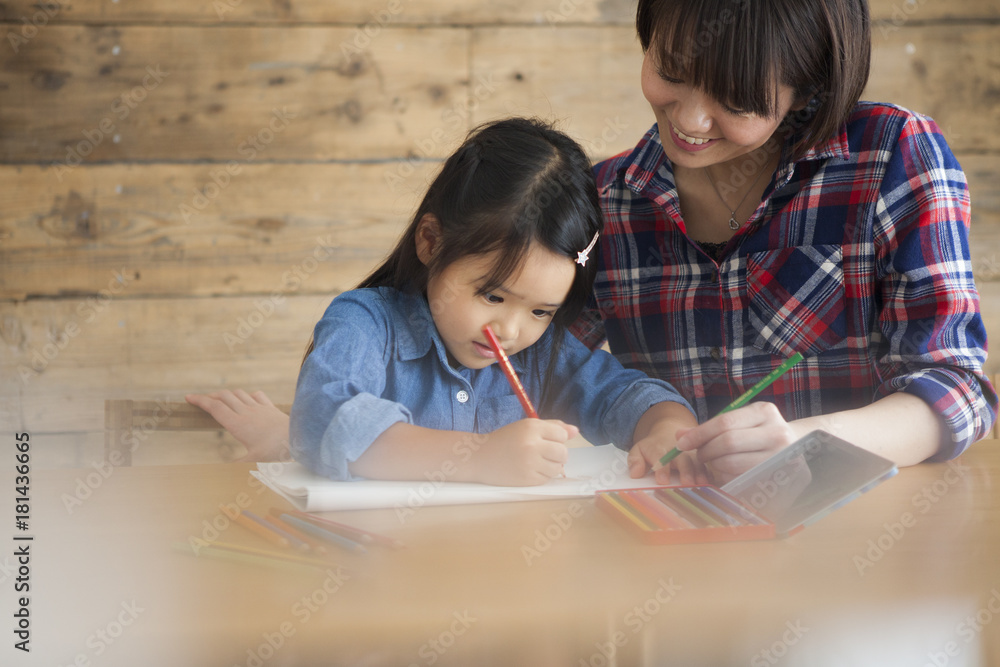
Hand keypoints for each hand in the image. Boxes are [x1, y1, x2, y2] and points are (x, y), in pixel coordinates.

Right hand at [185, 390, 289, 461]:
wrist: (298, 439)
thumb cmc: (275, 452)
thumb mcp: (253, 462)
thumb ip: (235, 467)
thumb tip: (220, 475)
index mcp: (237, 424)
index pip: (215, 407)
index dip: (200, 401)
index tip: (188, 398)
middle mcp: (247, 412)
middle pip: (224, 396)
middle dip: (210, 396)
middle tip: (202, 400)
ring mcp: (259, 407)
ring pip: (239, 393)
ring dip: (227, 394)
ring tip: (221, 400)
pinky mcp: (271, 407)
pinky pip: (257, 395)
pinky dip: (247, 394)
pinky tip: (247, 400)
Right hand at [470, 419, 575, 485]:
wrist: (480, 457)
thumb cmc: (505, 440)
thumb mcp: (526, 427)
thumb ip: (552, 427)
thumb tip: (576, 431)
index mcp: (532, 427)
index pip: (561, 434)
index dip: (556, 438)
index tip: (544, 440)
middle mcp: (532, 444)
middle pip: (563, 452)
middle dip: (557, 454)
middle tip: (543, 453)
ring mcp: (530, 464)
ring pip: (558, 468)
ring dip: (551, 466)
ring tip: (536, 462)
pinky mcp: (528, 479)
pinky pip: (547, 478)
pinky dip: (543, 476)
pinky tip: (530, 470)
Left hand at [627, 431, 709, 485]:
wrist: (668, 433)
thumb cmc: (652, 448)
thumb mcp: (638, 450)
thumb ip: (635, 461)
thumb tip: (635, 473)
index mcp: (659, 447)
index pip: (660, 456)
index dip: (662, 468)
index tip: (662, 480)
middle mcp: (678, 449)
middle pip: (683, 459)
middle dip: (686, 471)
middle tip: (687, 483)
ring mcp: (691, 453)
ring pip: (698, 461)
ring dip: (701, 473)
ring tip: (702, 484)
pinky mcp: (702, 458)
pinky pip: (708, 465)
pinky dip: (711, 474)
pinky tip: (713, 484)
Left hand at [674, 402, 800, 484]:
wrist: (796, 447)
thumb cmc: (759, 433)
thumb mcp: (740, 422)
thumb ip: (710, 427)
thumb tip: (678, 436)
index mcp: (764, 412)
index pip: (725, 422)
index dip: (699, 434)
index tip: (681, 443)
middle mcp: (776, 432)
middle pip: (728, 443)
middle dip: (705, 451)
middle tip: (698, 455)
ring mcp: (780, 456)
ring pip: (732, 463)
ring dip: (714, 465)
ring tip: (713, 463)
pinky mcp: (778, 476)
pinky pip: (740, 478)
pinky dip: (726, 477)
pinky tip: (726, 472)